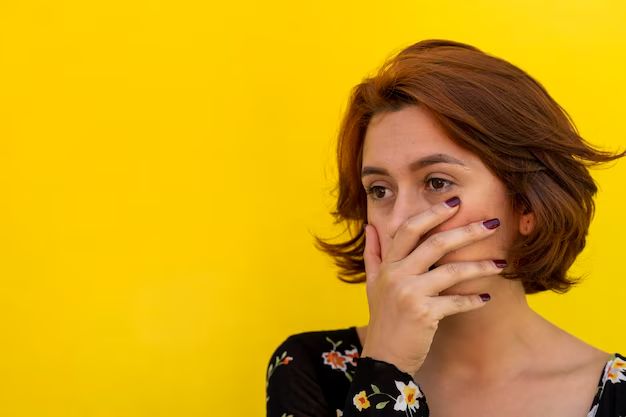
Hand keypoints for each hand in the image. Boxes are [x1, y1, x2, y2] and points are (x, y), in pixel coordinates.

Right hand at [360, 197, 504, 375]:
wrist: (383, 358)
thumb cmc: (383, 319)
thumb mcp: (372, 284)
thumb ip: (373, 254)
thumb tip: (370, 227)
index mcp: (388, 264)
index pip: (410, 229)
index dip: (433, 213)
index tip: (455, 202)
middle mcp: (396, 275)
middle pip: (436, 243)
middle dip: (467, 231)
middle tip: (493, 223)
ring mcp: (409, 293)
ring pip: (451, 271)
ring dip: (480, 265)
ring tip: (501, 263)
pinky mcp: (423, 314)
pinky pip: (456, 301)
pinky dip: (473, 300)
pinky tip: (487, 297)